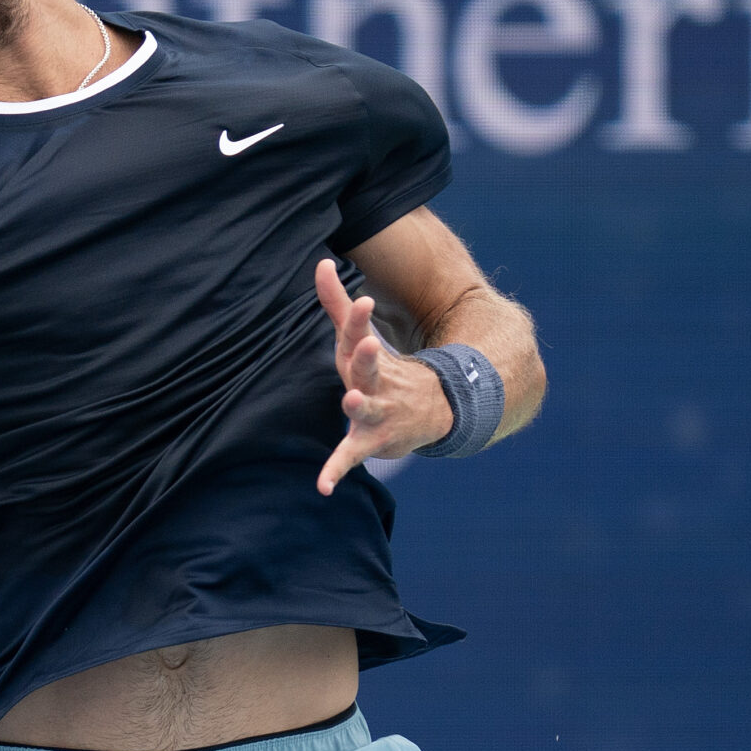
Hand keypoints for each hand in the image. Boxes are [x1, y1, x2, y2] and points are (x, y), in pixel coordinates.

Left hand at [313, 258, 450, 494]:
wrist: (431, 410)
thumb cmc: (381, 370)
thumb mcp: (356, 338)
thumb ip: (336, 304)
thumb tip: (320, 262)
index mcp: (367, 357)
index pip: (360, 334)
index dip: (357, 319)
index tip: (361, 299)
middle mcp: (375, 382)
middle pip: (369, 368)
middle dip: (368, 357)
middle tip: (369, 343)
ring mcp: (377, 412)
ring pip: (367, 409)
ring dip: (360, 406)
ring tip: (351, 402)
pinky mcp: (370, 441)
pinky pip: (350, 456)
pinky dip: (335, 471)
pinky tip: (322, 487)